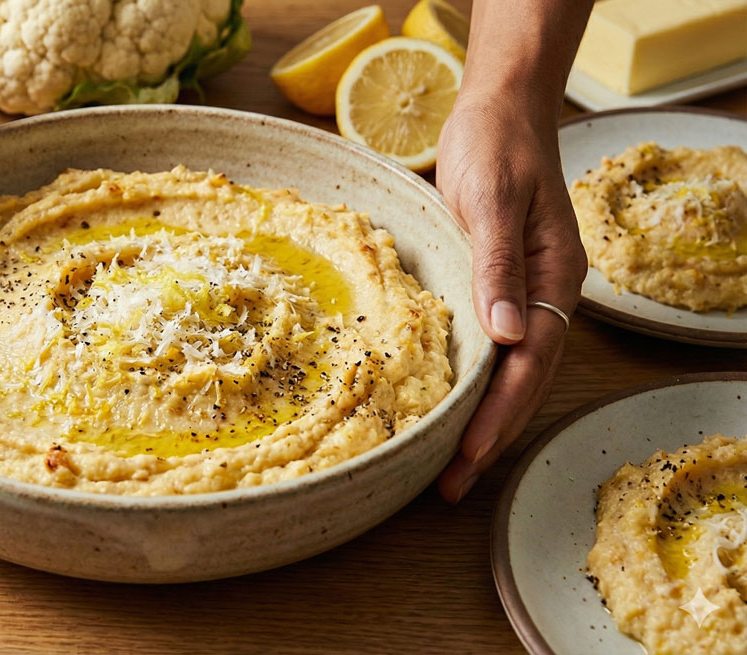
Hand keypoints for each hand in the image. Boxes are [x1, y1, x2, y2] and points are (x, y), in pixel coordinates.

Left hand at [433, 97, 587, 501]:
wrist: (499, 111)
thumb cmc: (495, 147)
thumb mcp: (492, 200)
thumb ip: (498, 266)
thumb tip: (505, 335)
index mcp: (554, 279)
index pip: (528, 364)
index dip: (498, 414)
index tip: (466, 456)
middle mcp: (545, 295)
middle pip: (524, 382)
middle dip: (489, 435)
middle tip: (450, 486)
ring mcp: (524, 294)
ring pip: (510, 372)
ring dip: (483, 419)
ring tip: (448, 467)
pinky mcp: (497, 287)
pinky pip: (490, 349)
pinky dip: (473, 384)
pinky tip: (448, 407)